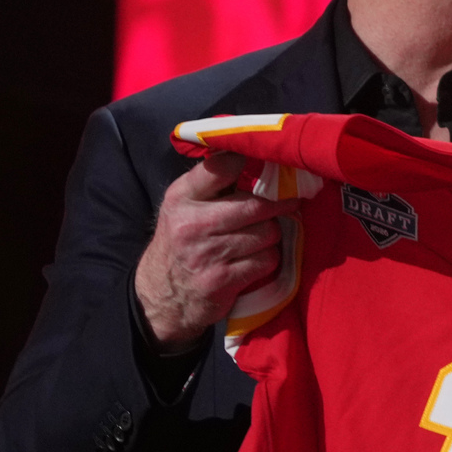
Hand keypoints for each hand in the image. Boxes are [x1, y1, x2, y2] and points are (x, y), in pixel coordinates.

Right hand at [134, 153, 299, 353]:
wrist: (161, 296)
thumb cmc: (181, 243)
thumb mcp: (182, 206)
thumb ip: (211, 182)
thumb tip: (254, 154)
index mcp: (181, 197)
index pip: (220, 167)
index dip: (249, 161)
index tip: (269, 161)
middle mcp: (191, 223)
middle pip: (255, 206)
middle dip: (277, 206)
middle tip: (289, 203)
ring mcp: (206, 254)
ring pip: (267, 233)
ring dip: (272, 235)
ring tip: (262, 236)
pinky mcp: (222, 280)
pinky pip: (266, 260)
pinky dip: (268, 259)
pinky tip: (255, 259)